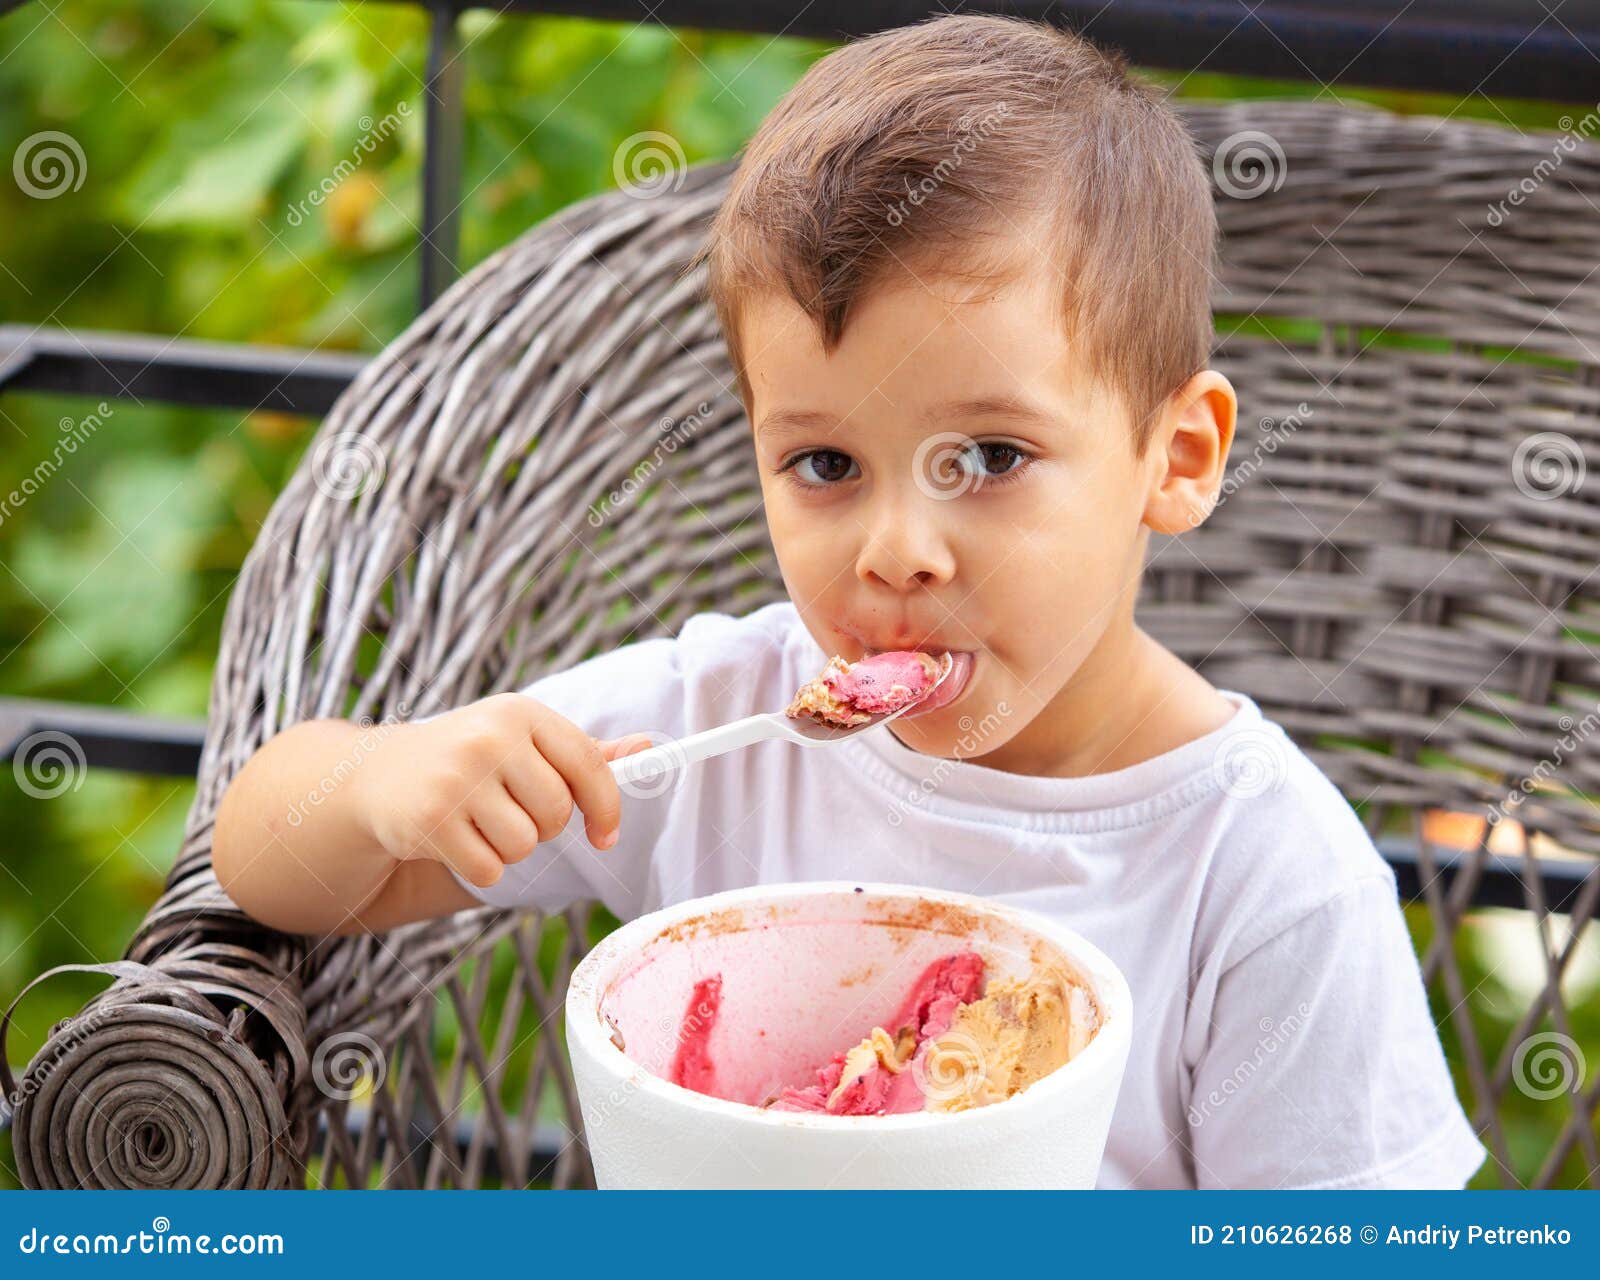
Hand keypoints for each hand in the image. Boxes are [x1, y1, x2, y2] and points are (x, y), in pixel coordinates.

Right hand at [351, 693, 650, 887]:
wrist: (377, 776)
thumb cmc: (470, 759)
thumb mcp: (522, 741)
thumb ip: (584, 752)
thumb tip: (647, 747)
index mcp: (520, 713)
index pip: (588, 763)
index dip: (607, 806)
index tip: (607, 835)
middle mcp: (489, 738)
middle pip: (557, 812)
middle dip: (544, 827)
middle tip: (512, 813)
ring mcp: (457, 778)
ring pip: (525, 844)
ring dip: (510, 848)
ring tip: (479, 822)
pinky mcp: (431, 819)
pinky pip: (490, 870)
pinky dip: (480, 866)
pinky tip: (455, 839)